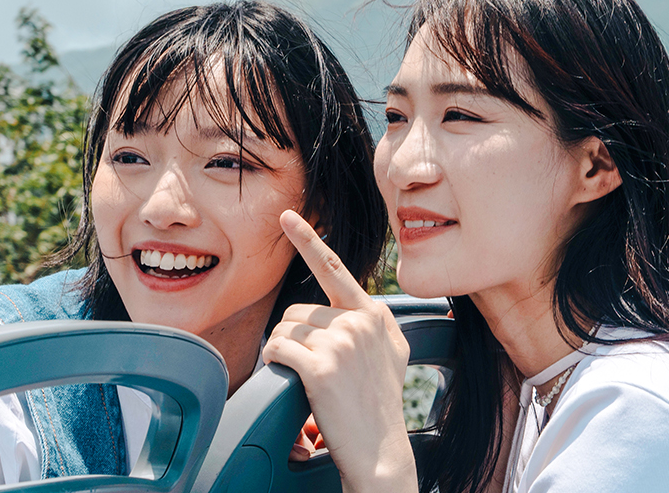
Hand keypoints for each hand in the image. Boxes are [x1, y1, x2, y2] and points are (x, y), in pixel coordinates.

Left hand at [263, 210, 417, 492]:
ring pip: (286, 329)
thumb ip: (374, 325)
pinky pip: (278, 348)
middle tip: (316, 369)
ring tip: (311, 378)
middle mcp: (362, 322)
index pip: (335, 269)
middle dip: (296, 337)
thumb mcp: (392, 355)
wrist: (381, 453)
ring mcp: (343, 342)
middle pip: (300, 310)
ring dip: (286, 352)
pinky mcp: (322, 365)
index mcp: (377, 316)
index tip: (287, 216)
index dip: (307, 240)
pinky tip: (294, 378)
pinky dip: (275, 362)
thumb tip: (359, 306)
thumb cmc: (380, 408)